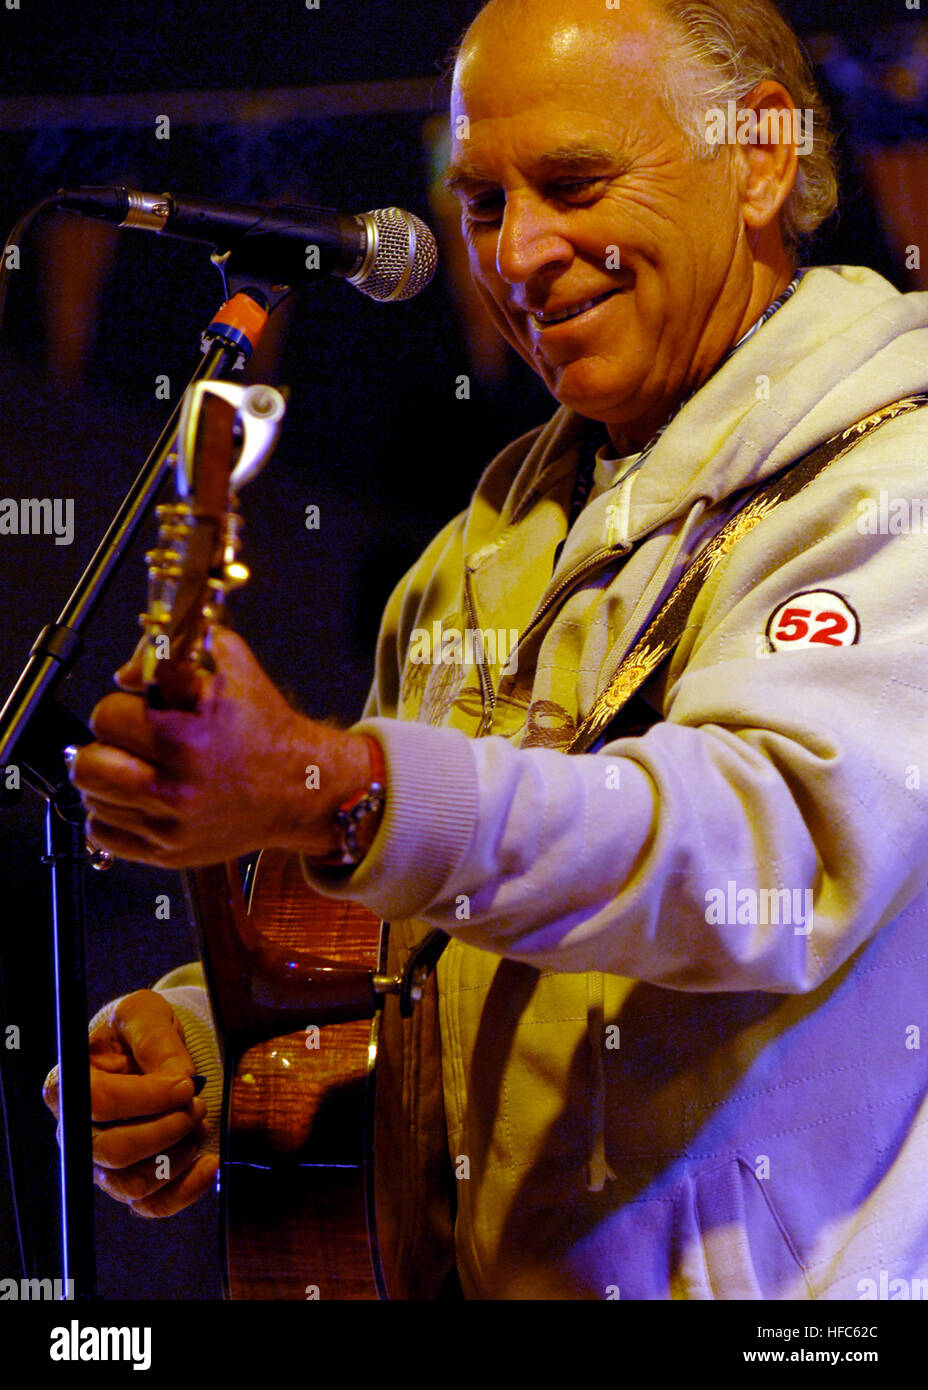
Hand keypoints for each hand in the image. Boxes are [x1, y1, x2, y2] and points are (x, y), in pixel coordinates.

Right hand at [43, 990, 216, 1217]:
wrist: (153, 1049)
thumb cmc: (139, 1030)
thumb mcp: (144, 1014)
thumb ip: (156, 1040)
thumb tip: (178, 1077)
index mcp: (69, 1086)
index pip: (99, 1104)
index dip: (147, 1098)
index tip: (185, 1084)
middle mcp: (77, 1132)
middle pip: (113, 1152)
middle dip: (166, 1130)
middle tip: (197, 1104)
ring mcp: (101, 1163)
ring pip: (133, 1184)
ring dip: (178, 1157)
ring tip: (200, 1123)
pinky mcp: (129, 1181)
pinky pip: (152, 1205)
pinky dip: (186, 1190)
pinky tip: (209, 1162)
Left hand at [67, 629, 376, 867]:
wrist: (303, 788)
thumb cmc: (268, 730)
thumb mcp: (234, 669)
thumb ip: (176, 652)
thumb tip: (127, 674)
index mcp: (186, 740)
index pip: (106, 717)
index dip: (121, 707)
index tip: (139, 711)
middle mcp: (175, 789)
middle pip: (88, 766)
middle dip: (106, 745)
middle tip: (128, 743)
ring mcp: (170, 827)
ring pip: (93, 800)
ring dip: (108, 780)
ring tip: (138, 770)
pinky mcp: (169, 853)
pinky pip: (105, 836)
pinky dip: (112, 816)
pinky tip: (138, 800)